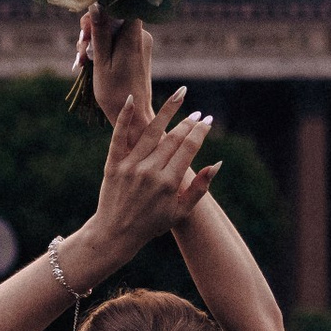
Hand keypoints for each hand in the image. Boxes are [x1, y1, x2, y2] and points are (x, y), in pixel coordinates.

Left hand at [80, 84, 218, 274]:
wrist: (115, 233)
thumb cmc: (152, 224)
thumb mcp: (180, 211)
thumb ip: (200, 188)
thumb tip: (217, 164)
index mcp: (168, 183)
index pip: (188, 148)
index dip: (200, 131)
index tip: (208, 120)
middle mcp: (150, 172)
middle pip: (173, 138)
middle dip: (188, 122)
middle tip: (197, 113)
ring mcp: (130, 167)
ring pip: (151, 132)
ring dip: (167, 112)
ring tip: (180, 96)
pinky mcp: (113, 164)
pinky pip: (119, 136)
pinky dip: (125, 116)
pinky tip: (133, 98)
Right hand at [81, 9, 151, 126]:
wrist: (134, 115)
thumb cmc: (116, 92)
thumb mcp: (102, 63)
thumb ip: (100, 33)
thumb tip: (96, 5)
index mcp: (134, 36)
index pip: (121, 4)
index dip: (101, 8)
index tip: (85, 26)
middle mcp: (141, 35)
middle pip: (114, 17)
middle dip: (93, 29)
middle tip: (80, 51)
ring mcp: (140, 43)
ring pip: (113, 29)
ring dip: (95, 41)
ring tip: (82, 62)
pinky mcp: (137, 50)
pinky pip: (117, 40)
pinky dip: (103, 48)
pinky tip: (90, 63)